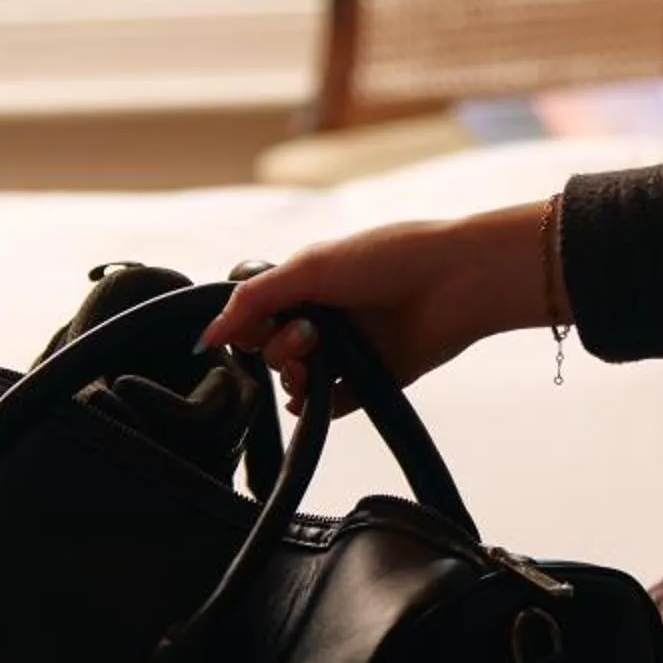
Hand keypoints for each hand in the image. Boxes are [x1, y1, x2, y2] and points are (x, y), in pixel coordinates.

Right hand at [198, 201, 552, 413]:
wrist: (455, 280)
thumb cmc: (390, 256)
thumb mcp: (308, 266)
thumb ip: (252, 299)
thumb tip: (207, 334)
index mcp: (309, 285)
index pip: (256, 319)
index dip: (251, 329)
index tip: (260, 327)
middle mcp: (327, 318)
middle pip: (274, 353)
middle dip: (279, 351)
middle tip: (307, 335)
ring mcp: (350, 351)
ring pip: (300, 383)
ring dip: (298, 378)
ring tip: (319, 360)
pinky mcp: (374, 379)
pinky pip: (334, 405)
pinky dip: (322, 406)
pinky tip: (321, 398)